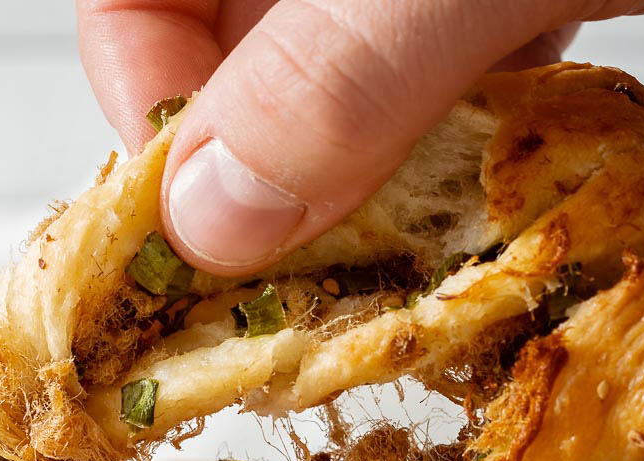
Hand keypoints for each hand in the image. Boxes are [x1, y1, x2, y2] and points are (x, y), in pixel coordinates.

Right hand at [78, 1, 643, 273]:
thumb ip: (344, 73)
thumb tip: (210, 223)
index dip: (145, 98)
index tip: (201, 217)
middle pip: (226, 24)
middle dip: (259, 146)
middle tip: (310, 253)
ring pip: (327, 44)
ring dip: (360, 143)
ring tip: (408, 211)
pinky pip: (425, 35)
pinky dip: (449, 103)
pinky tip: (498, 135)